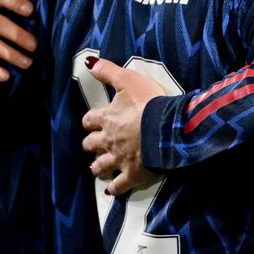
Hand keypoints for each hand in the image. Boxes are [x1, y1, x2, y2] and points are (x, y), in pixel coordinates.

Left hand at [80, 58, 167, 194]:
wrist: (165, 128)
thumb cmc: (148, 102)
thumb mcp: (128, 80)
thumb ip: (108, 71)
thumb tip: (88, 63)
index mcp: (107, 118)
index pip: (90, 120)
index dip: (90, 121)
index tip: (92, 122)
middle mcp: (108, 140)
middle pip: (91, 144)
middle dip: (91, 144)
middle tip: (93, 145)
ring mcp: (119, 159)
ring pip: (100, 166)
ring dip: (98, 166)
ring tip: (97, 168)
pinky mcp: (132, 174)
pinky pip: (119, 185)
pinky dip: (115, 188)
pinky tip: (111, 190)